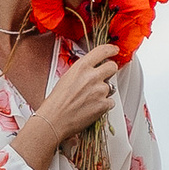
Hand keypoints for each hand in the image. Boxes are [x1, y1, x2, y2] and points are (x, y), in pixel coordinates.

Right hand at [11, 51, 118, 169]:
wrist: (54, 119)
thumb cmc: (56, 102)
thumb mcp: (66, 78)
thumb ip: (82, 72)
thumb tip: (91, 71)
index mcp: (81, 67)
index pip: (102, 51)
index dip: (111, 49)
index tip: (114, 50)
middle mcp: (92, 76)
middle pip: (112, 67)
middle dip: (110, 71)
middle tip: (105, 76)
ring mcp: (99, 90)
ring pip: (111, 87)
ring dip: (104, 92)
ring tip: (90, 99)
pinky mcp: (103, 104)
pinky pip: (110, 102)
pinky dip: (104, 105)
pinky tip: (92, 107)